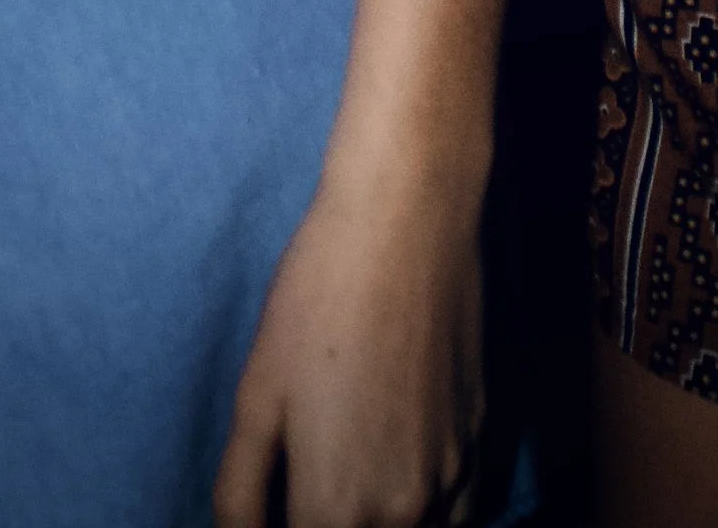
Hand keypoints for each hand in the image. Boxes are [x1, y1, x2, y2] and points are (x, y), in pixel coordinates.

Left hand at [212, 160, 483, 527]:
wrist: (409, 218)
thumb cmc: (319, 297)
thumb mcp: (256, 396)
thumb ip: (240, 491)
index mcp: (335, 509)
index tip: (271, 505)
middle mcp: (402, 513)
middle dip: (323, 523)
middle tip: (297, 486)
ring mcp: (449, 480)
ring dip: (373, 524)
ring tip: (342, 484)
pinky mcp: (477, 440)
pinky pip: (453, 517)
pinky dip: (422, 518)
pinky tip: (392, 481)